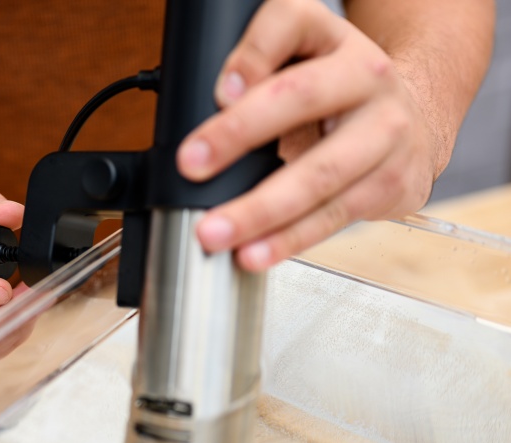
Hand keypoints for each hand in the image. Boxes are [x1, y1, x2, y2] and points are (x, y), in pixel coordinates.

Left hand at [177, 0, 437, 270]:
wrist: (415, 117)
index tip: (219, 91)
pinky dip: (289, 239)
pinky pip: (333, 217)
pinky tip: (256, 252)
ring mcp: (387, 133)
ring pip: (320, 174)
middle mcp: (369, 77)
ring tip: (217, 232)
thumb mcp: (301, 54)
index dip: (253, 55)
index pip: (291, 24)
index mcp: (334, 39)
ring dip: (262, 210)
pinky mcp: (393, 183)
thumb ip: (259, 61)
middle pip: (301, 99)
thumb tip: (223, 97)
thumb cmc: (338, 86)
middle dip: (240, 134)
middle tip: (192, 164)